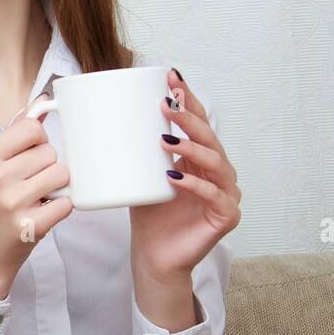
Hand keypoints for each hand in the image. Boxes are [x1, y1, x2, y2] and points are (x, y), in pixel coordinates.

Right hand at [0, 94, 73, 300]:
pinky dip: (61, 207)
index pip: (31, 128)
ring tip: (39, 197)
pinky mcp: (32, 225)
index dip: (38, 139)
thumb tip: (41, 102)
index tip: (29, 154)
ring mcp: (14, 203)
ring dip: (57, 186)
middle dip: (47, 165)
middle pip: (49, 151)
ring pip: (62, 173)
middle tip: (30, 183)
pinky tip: (44, 213)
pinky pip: (67, 202)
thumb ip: (14, 134)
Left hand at [129, 69, 241, 284]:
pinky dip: (196, 185)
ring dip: (191, 147)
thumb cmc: (149, 216)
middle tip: (166, 105)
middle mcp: (218, 173)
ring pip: (216, 163)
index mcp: (201, 159)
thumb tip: (107, 115)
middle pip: (209, 138)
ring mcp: (226, 195)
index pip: (199, 122)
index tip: (170, 77)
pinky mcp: (226, 217)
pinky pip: (215, 196)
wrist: (154, 257)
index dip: (189, 99)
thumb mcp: (140, 175)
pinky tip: (176, 177)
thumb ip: (136, 150)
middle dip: (188, 118)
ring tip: (166, 139)